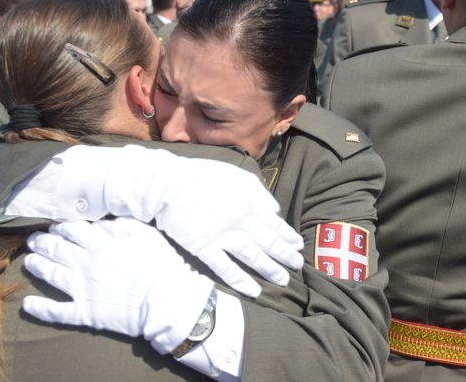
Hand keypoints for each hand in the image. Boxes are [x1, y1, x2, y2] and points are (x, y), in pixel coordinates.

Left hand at [23, 218, 214, 353]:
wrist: (167, 302)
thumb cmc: (161, 265)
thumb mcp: (145, 234)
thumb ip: (120, 225)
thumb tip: (101, 223)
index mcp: (100, 244)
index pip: (72, 229)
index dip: (60, 226)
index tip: (55, 226)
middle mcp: (85, 264)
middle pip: (56, 249)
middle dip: (42, 242)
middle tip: (33, 240)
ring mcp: (82, 290)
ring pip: (50, 274)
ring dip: (37, 266)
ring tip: (29, 262)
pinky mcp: (84, 313)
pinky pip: (56, 311)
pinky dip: (40, 308)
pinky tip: (27, 304)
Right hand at [52, 145, 303, 296]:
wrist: (167, 184)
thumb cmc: (200, 176)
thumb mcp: (235, 175)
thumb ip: (258, 192)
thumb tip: (275, 211)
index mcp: (249, 202)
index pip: (275, 224)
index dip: (288, 237)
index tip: (298, 247)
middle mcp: (241, 221)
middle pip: (269, 243)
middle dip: (285, 257)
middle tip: (297, 267)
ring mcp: (223, 236)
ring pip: (253, 258)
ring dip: (270, 271)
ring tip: (283, 280)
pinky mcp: (205, 248)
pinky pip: (227, 269)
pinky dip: (242, 281)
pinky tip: (254, 291)